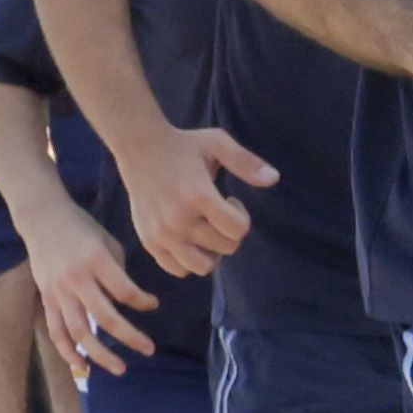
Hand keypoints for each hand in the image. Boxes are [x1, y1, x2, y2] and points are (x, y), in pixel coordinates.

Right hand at [26, 211, 156, 377]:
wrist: (42, 219)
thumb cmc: (82, 229)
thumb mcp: (107, 243)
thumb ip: (118, 273)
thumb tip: (130, 301)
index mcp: (96, 261)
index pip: (124, 291)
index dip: (142, 302)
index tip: (153, 304)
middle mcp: (76, 279)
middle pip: (104, 317)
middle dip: (129, 337)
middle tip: (149, 349)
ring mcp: (58, 291)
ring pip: (78, 331)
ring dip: (99, 354)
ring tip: (119, 369)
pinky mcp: (46, 298)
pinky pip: (56, 329)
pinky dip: (68, 350)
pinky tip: (83, 365)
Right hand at [110, 121, 272, 276]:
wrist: (138, 147)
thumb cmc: (183, 145)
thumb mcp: (218, 143)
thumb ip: (246, 162)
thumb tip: (274, 178)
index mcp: (198, 196)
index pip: (238, 230)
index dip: (242, 217)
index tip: (229, 201)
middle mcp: (178, 219)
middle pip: (225, 248)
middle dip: (229, 232)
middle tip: (216, 212)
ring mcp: (161, 233)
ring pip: (202, 266)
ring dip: (211, 252)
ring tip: (204, 230)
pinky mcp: (148, 240)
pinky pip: (176, 269)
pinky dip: (188, 261)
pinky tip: (187, 239)